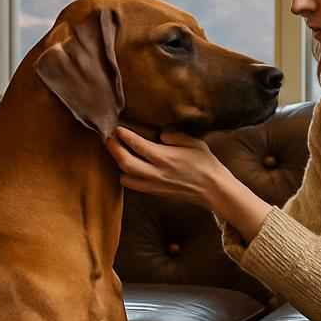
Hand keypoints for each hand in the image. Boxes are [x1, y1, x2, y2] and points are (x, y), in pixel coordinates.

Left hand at [104, 128, 224, 209]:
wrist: (212, 189)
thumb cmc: (205, 164)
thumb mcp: (193, 142)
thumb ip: (175, 136)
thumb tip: (160, 134)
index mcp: (165, 157)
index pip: (137, 145)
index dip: (124, 135)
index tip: (117, 128)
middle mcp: (156, 172)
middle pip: (125, 162)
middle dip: (113, 149)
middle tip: (108, 139)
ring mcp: (154, 185)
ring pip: (126, 177)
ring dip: (118, 165)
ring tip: (117, 154)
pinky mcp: (156, 193)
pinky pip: (134, 186)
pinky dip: (127, 177)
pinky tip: (129, 169)